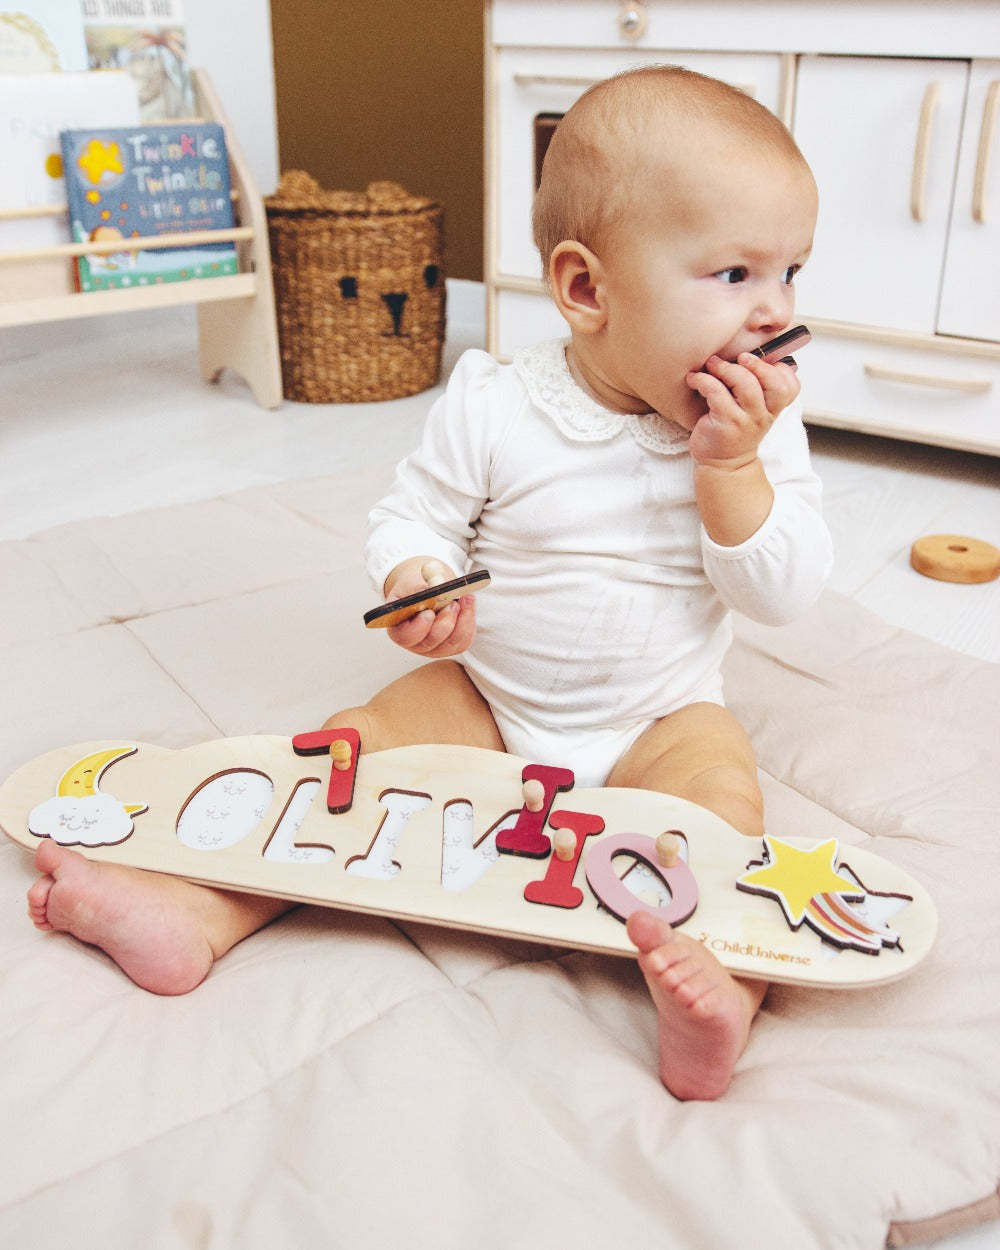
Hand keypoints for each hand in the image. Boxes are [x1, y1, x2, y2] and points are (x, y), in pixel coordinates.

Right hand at [384, 559, 477, 657]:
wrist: (427, 592)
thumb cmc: (415, 589)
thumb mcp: (410, 584)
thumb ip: (416, 588)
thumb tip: (427, 591)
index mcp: (399, 629)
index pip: (405, 636)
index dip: (418, 628)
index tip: (429, 613)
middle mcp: (416, 644)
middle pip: (431, 642)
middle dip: (445, 622)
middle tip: (453, 604)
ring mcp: (436, 648)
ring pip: (452, 642)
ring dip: (462, 620)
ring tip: (466, 598)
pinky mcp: (453, 646)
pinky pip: (465, 639)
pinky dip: (469, 621)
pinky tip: (468, 604)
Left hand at [685, 353, 799, 469]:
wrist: (723, 464)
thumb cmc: (735, 430)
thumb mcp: (754, 412)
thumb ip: (758, 389)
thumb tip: (749, 354)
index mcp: (773, 409)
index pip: (791, 387)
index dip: (781, 370)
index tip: (764, 361)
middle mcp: (763, 415)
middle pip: (772, 383)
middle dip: (756, 364)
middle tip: (739, 357)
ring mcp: (745, 421)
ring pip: (746, 385)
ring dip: (727, 369)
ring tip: (712, 364)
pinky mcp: (725, 424)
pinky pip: (716, 393)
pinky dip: (703, 381)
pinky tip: (694, 379)